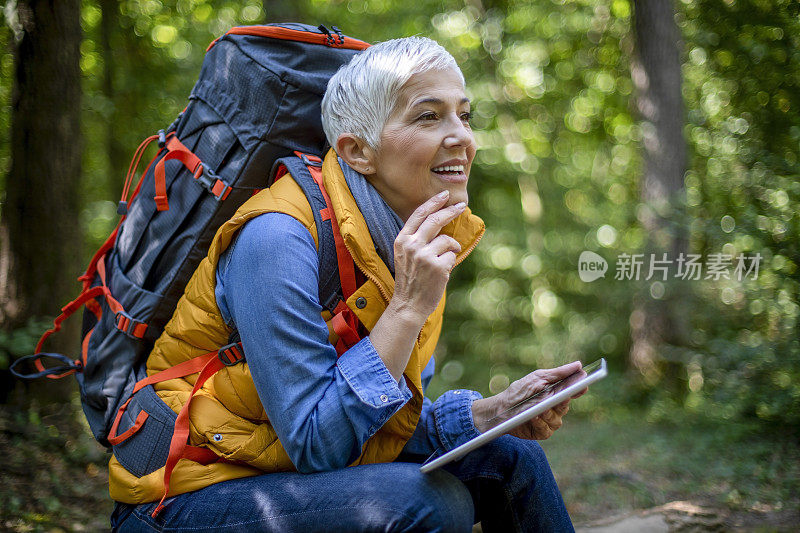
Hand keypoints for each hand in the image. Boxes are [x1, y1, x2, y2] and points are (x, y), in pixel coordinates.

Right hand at [389, 190, 465, 323]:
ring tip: (443, 260)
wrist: (408, 304)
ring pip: (447, 240)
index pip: (419, 214)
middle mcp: (412, 245)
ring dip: (451, 247)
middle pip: (436, 220)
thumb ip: (417, 238)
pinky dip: (450, 262)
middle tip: (461, 206)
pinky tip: (442, 273)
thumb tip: (440, 219)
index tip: (445, 194)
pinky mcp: (438, 266)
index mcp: (402, 240)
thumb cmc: (410, 279)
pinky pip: (452, 255)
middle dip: (451, 211)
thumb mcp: (405, 255)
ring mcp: (425, 255)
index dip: (433, 202)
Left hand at [471, 361, 585, 439]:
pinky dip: (540, 423)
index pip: (572, 392)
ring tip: (542, 409)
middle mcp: (555, 409)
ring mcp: (549, 422)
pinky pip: (546, 430)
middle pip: (565, 406)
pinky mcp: (541, 432)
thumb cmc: (519, 391)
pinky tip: (534, 417)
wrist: (500, 408)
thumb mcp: (537, 378)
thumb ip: (558, 373)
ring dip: (548, 414)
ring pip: (557, 420)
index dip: (579, 389)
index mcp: (556, 394)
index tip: (583, 385)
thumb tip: (579, 365)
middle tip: (562, 398)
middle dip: (562, 402)